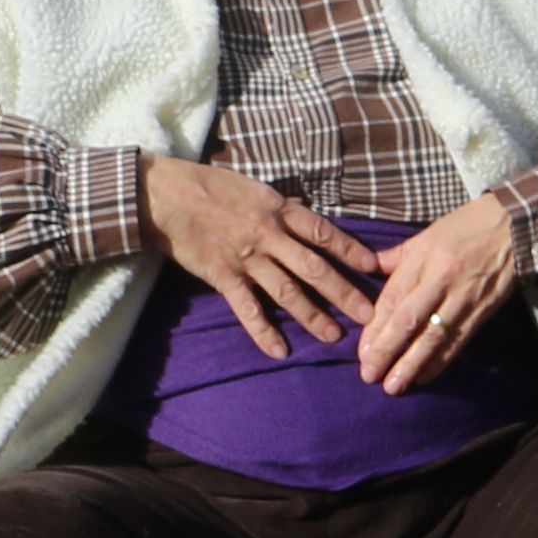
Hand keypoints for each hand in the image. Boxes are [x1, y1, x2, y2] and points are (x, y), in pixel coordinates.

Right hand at [140, 157, 380, 354]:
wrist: (164, 195)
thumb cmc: (208, 186)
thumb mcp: (253, 188)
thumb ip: (280, 208)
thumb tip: (305, 219)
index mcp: (278, 209)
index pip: (323, 232)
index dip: (350, 250)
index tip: (373, 267)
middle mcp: (268, 234)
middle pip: (314, 268)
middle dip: (343, 293)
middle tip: (368, 315)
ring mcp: (246, 257)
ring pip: (287, 292)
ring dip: (313, 316)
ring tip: (334, 337)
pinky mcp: (222, 276)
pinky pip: (248, 309)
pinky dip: (263, 332)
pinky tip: (279, 351)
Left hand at [355, 189, 524, 393]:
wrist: (517, 224)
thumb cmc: (468, 225)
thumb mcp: (428, 233)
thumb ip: (398, 256)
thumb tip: (368, 269)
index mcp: (423, 258)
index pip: (393, 297)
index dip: (375, 327)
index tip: (361, 351)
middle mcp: (440, 280)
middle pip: (408, 320)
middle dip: (386, 350)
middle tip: (369, 375)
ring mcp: (463, 298)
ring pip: (433, 336)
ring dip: (412, 364)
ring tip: (393, 386)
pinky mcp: (483, 311)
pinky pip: (458, 341)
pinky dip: (441, 361)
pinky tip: (425, 377)